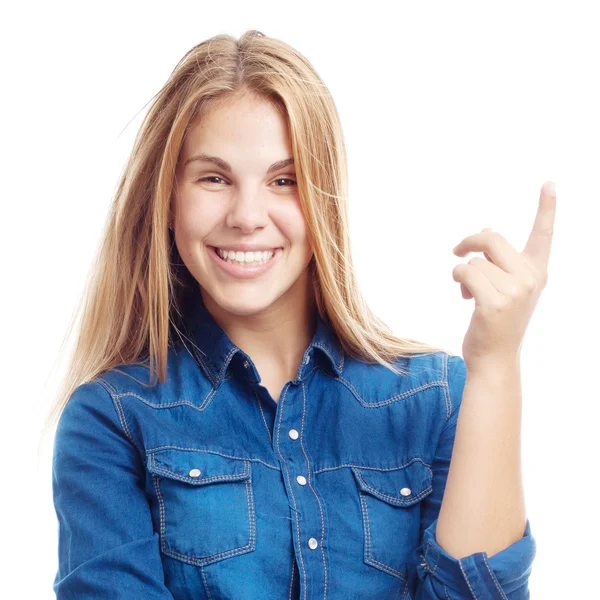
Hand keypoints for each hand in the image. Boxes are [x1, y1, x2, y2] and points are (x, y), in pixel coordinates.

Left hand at [452, 181, 555, 367]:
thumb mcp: (505, 288)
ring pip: (475, 260)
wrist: (495, 358)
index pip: (543, 234)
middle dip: (469, 241)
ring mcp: (515, 291)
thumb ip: (499, 260)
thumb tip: (485, 227)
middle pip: (492, 238)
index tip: (549, 183)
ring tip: (468, 291)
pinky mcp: (495, 303)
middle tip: (458, 250)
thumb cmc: (496, 320)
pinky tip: (464, 295)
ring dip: (463, 271)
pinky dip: (458, 279)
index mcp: (536, 271)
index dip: (546, 208)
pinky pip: (465, 272)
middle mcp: (530, 278)